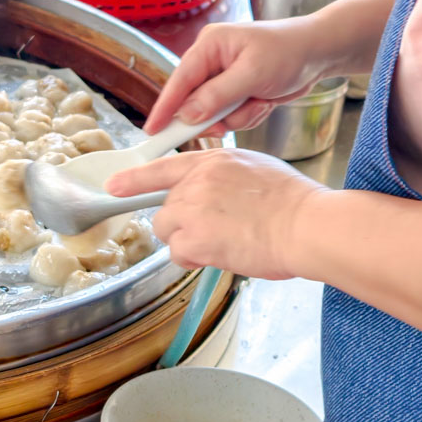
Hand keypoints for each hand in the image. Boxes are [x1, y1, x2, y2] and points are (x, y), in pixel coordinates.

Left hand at [107, 149, 325, 279]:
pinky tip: (222, 254)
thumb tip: (217, 194)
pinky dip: (195, 259)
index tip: (114, 186)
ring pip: (169, 232)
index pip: (164, 167)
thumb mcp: (257, 170)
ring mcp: (193, 209)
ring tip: (224, 243)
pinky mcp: (194, 237)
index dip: (134, 179)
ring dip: (189, 243)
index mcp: (214, 162)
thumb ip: (226, 178)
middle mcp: (197, 182)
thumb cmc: (295, 204)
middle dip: (184, 226)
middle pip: (166, 210)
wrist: (306, 225)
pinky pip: (178, 254)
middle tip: (218, 233)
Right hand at [144, 16, 326, 135]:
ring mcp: (223, 80)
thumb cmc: (289, 51)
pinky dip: (248, 115)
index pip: (179, 81)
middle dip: (218, 114)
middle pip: (195, 103)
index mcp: (210, 46)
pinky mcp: (235, 94)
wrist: (318, 53)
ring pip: (215, 116)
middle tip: (238, 110)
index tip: (153, 131)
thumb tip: (188, 114)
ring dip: (239, 115)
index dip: (165, 108)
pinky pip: (232, 118)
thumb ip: (217, 95)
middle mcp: (212, 62)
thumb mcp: (253, 73)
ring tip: (261, 98)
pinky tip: (264, 100)